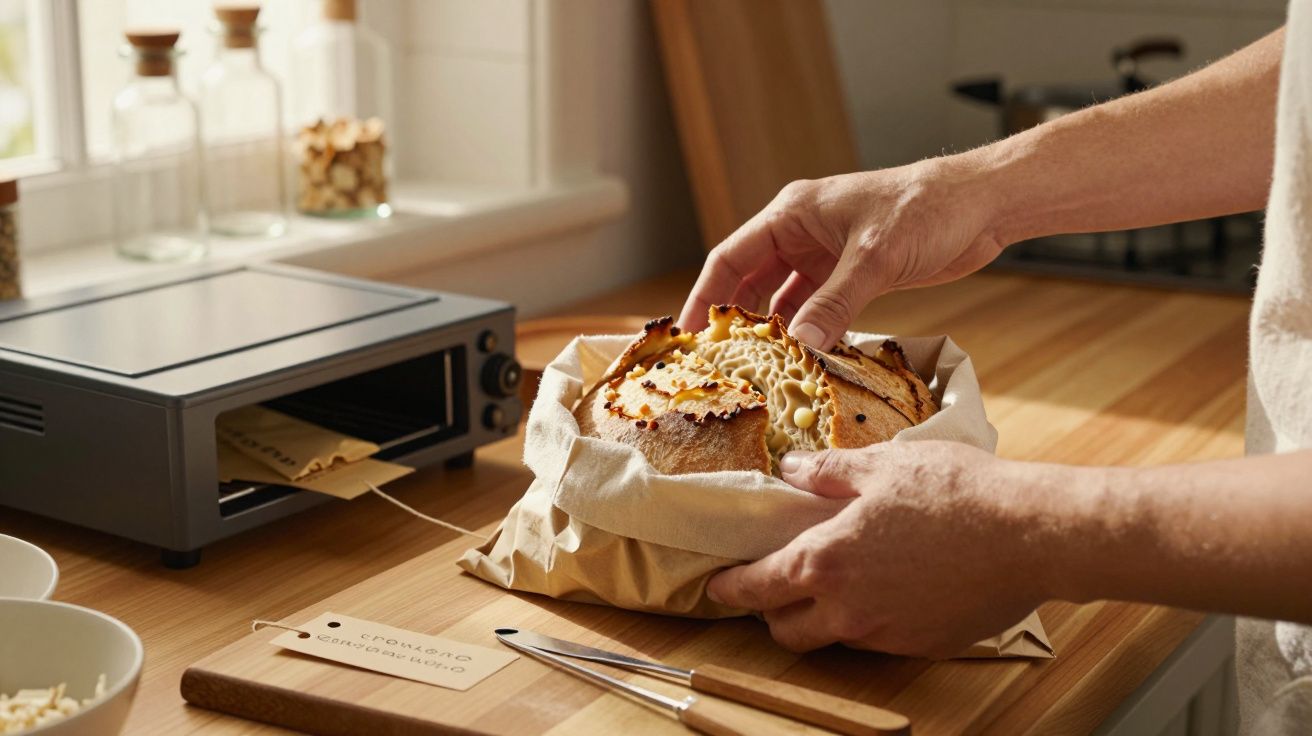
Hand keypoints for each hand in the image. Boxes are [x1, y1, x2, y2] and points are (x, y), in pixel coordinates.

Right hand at [678, 157, 1002, 349]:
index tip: (689, 335)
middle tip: (718, 361)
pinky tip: (802, 360)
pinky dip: (809, 332)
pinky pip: (817, 309)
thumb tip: (801, 347)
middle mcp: (802, 234)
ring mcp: (827, 256)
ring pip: (784, 299)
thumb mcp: (874, 258)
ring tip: (756, 369)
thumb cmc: (925, 208)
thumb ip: (835, 303)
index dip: (706, 296)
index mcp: (793, 214)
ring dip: (773, 330)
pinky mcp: (853, 275)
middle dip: (734, 319)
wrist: (980, 205)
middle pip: (751, 281)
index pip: (732, 258)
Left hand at [706, 442, 1049, 657]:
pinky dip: (869, 621)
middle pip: (786, 631)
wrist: (1031, 534)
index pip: (756, 587)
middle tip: (775, 587)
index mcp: (824, 563)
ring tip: (836, 584)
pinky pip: (879, 641)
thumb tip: (791, 469)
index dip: (731, 587)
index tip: (718, 585)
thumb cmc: (955, 492)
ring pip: (833, 639)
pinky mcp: (922, 645)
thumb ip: (828, 470)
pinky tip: (888, 590)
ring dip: (822, 619)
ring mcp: (886, 635)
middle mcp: (847, 610)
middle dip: (771, 613)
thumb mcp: (882, 464)